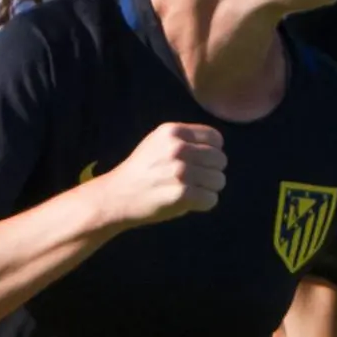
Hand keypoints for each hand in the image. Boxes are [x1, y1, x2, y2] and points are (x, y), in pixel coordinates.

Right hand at [90, 123, 225, 228]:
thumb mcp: (158, 143)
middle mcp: (178, 148)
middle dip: (211, 172)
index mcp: (173, 131)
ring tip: (190, 191)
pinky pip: (212, 199)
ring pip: (219, 180)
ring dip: (208, 189)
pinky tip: (188, 202)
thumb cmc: (142, 171)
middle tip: (194, 180)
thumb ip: (186, 141)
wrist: (116, 196)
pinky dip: (204, 204)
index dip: (213, 152)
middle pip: (221, 160)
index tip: (200, 163)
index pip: (216, 138)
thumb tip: (218, 149)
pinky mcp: (182, 194)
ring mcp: (180, 171)